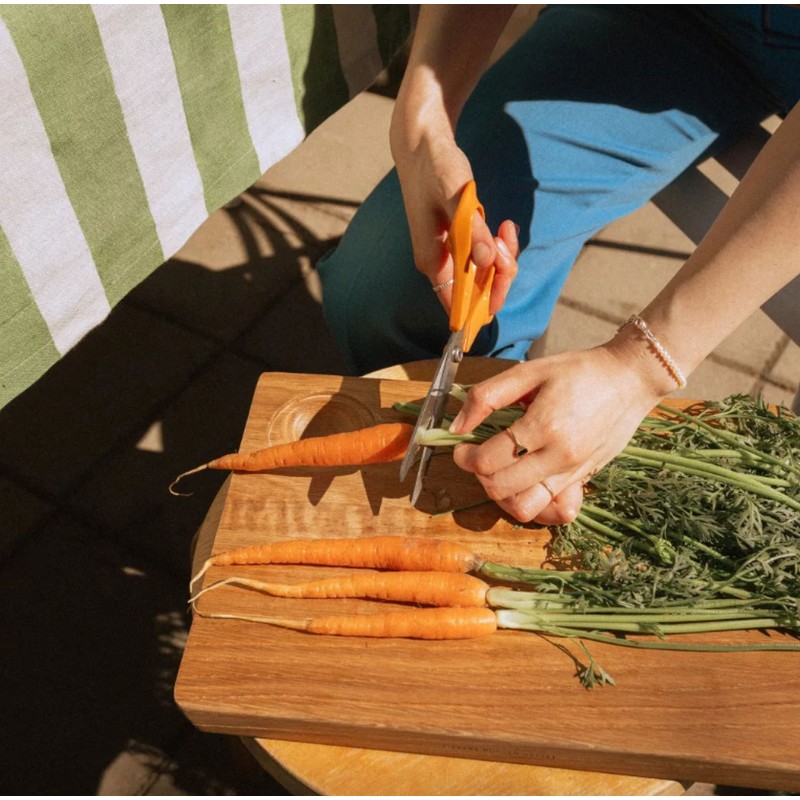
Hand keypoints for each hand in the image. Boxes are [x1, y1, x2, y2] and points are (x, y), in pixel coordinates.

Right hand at [391, 126, 517, 315]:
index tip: (502, 282)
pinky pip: (486, 257)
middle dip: (500, 274)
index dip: (482, 305)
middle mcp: (441, 264)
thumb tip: (486, 259)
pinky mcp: (460, 241)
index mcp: (433, 262)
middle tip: (504, 241)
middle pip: (478, 292)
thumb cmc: (435, 168)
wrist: (423, 146)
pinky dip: (499, 246)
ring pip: (486, 274)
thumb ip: (472, 230)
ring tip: (504, 228)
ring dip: (503, 257)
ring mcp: (450, 253)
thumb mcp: (456, 196)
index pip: (458, 305)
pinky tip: (502, 225)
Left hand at [448, 343, 666, 523]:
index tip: (462, 446)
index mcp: (544, 426)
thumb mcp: (529, 371)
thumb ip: (487, 397)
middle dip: (479, 475)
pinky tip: (527, 483)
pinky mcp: (584, 480)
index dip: (465, 456)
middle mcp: (560, 456)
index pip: (488, 460)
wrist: (631, 379)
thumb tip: (456, 427)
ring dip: (504, 495)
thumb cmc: (579, 370)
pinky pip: (554, 511)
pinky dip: (536, 504)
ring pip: (525, 509)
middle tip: (478, 456)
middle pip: (501, 489)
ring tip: (501, 471)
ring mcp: (574, 473)